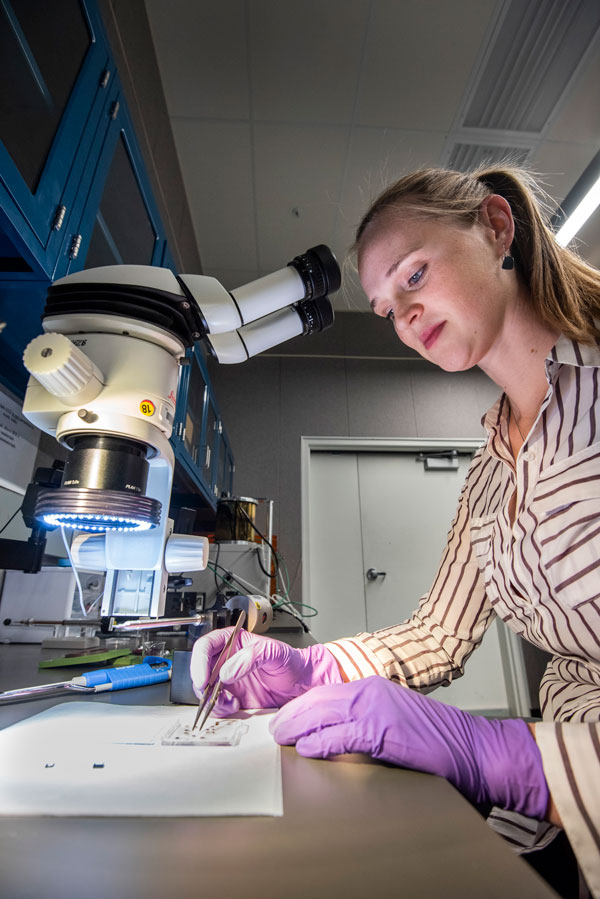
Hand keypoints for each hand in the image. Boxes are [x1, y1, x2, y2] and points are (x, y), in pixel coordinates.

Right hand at [190, 629, 341, 714]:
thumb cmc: (293, 662)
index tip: (202, 678)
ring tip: (229, 702)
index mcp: (234, 642)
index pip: (206, 646)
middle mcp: (227, 660)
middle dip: (203, 684)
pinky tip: (236, 706)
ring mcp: (229, 680)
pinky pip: (217, 705)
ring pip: (206, 690)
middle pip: (201, 669)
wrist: (304, 685)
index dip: (199, 661)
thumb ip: (252, 656)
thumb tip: (227, 671)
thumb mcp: (275, 652)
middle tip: (213, 695)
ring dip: (212, 699)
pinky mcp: (233, 698)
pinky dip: (221, 709)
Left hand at [270, 677, 548, 818]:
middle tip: (273, 729)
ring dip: (297, 727)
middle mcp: (370, 691)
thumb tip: (331, 736)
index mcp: (373, 688)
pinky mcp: (382, 731)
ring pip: (322, 713)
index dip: (301, 706)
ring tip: (280, 738)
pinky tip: (306, 749)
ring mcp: (376, 709)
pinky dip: (319, 742)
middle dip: (292, 714)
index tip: (284, 718)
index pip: (325, 693)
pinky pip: (341, 735)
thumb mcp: (395, 721)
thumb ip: (364, 722)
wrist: (476, 749)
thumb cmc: (439, 740)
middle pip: (317, 699)